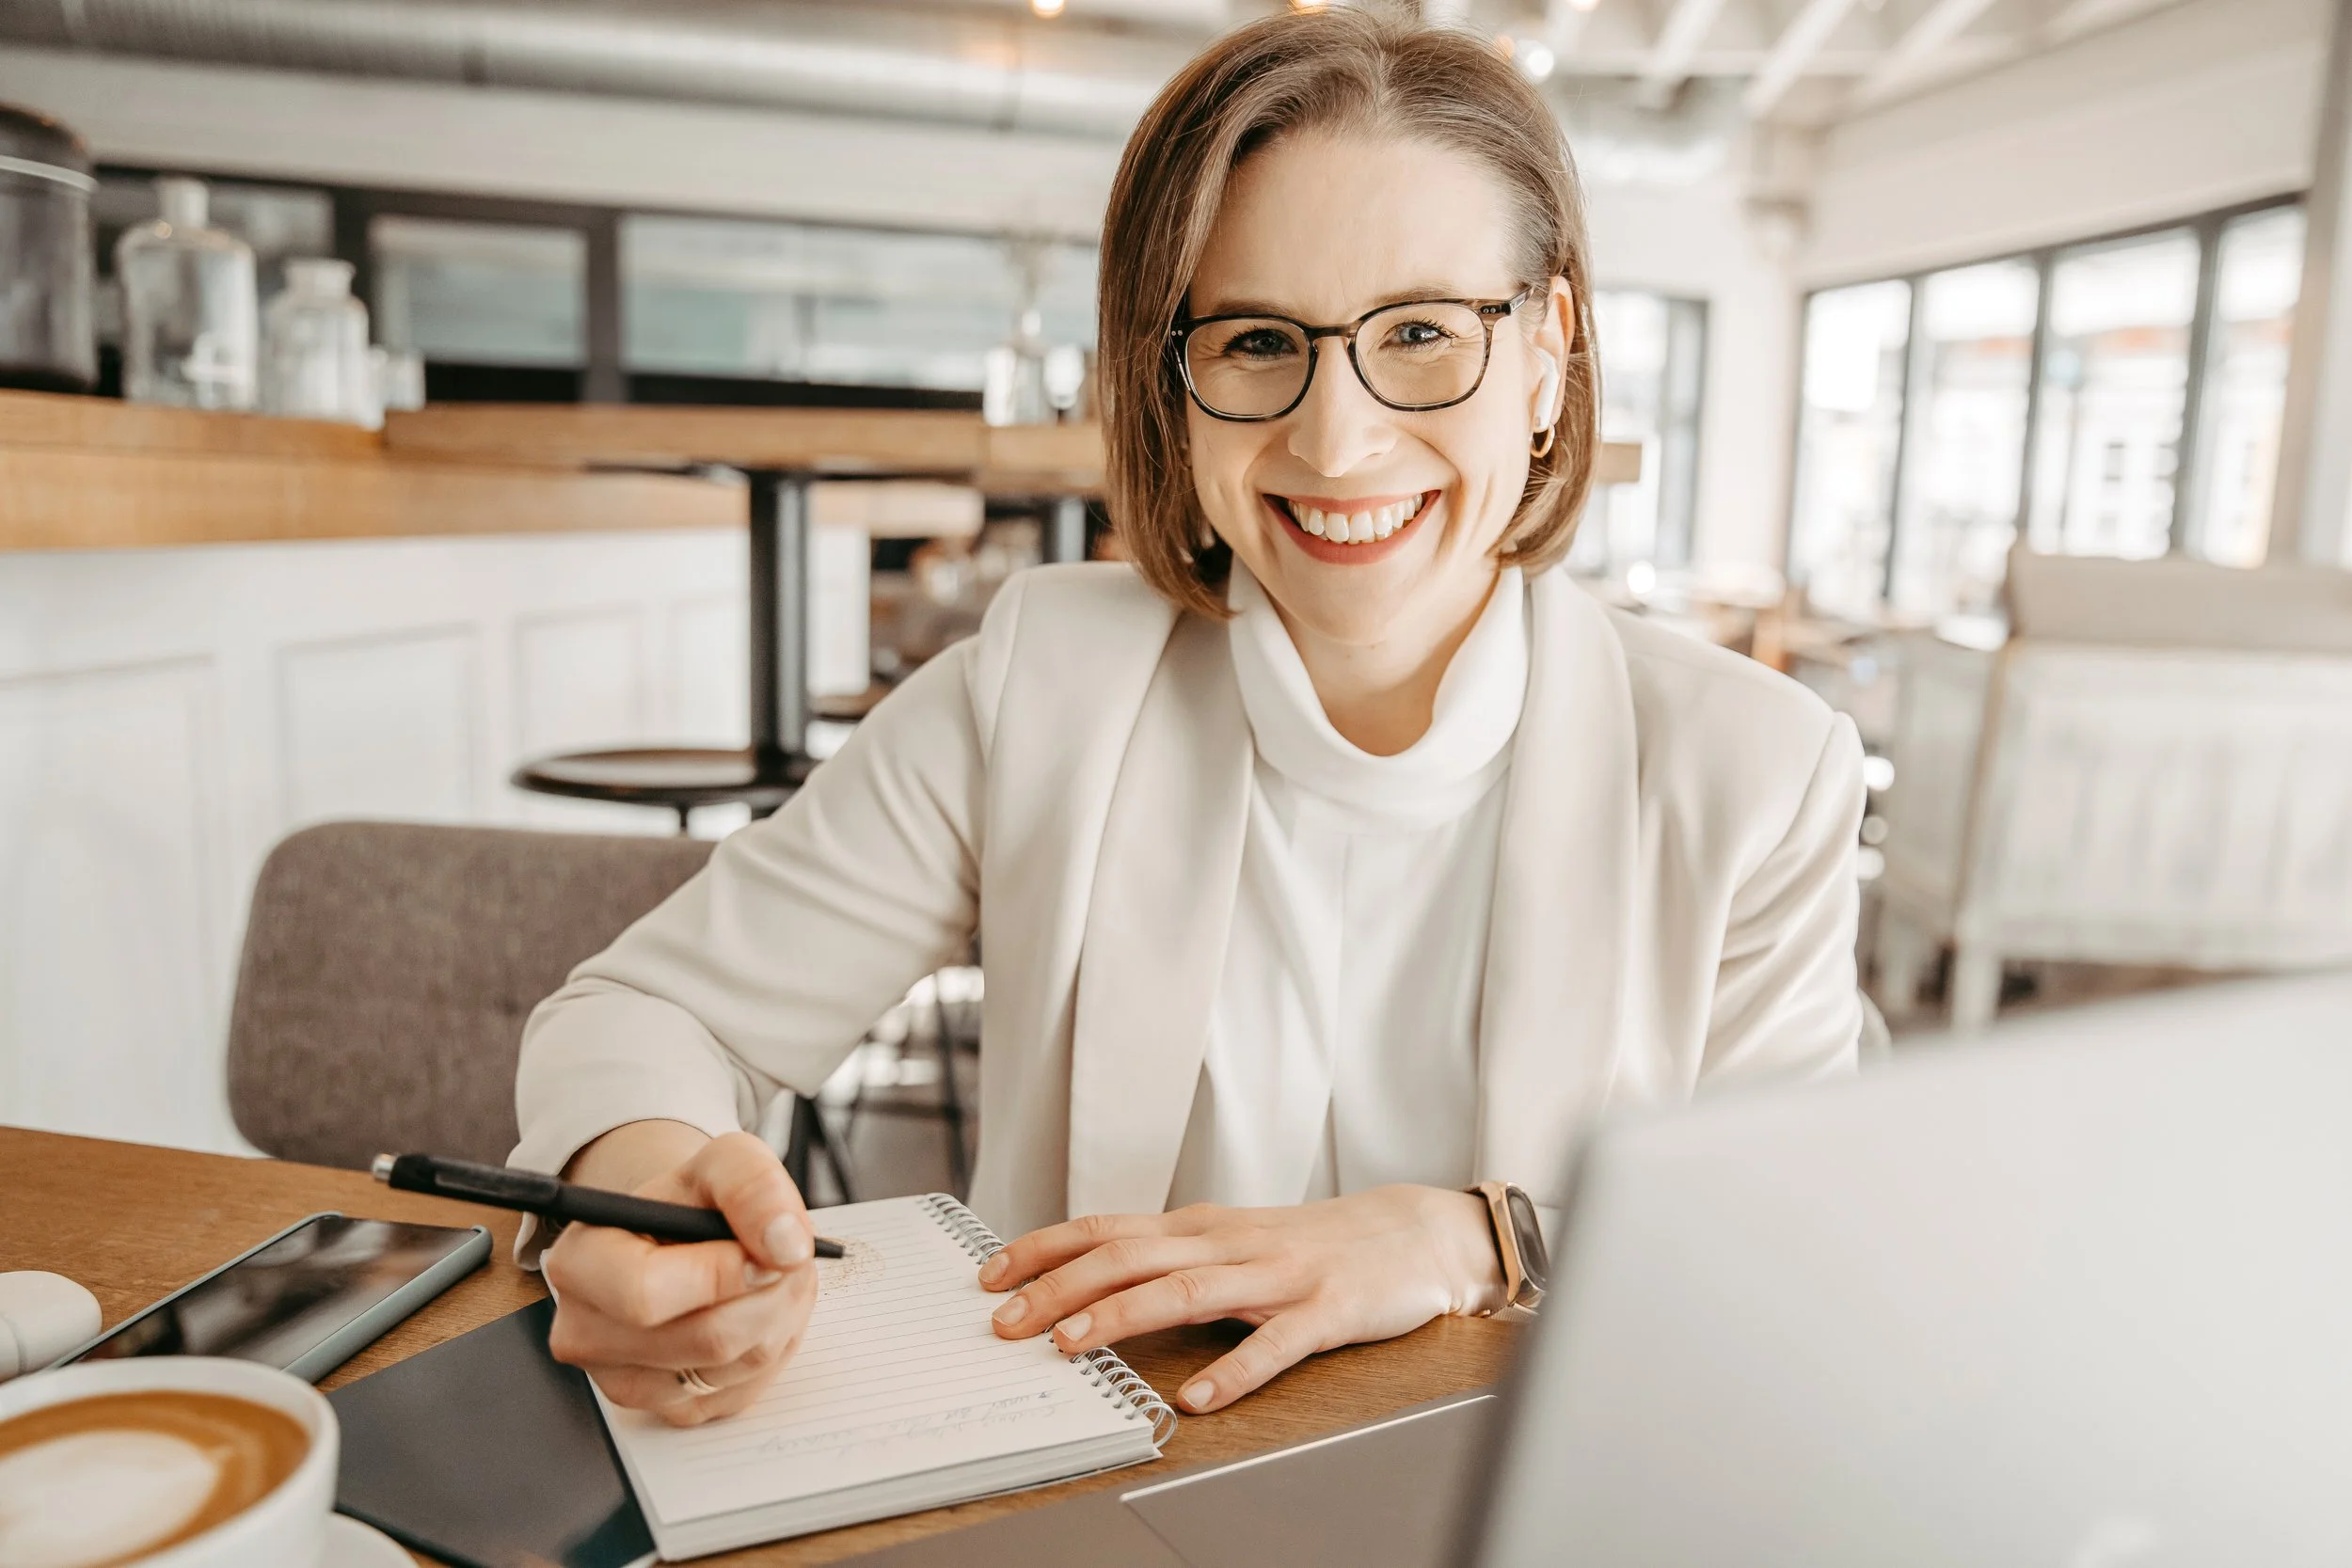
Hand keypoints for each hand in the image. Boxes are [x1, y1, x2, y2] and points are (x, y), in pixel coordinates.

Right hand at [543, 1127, 819, 1426]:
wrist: (680, 1234)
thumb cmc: (691, 1200)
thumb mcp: (724, 1161)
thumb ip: (753, 1185)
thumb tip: (785, 1244)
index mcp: (580, 1263)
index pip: (646, 1294)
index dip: (723, 1274)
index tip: (767, 1249)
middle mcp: (586, 1332)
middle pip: (708, 1339)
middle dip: (771, 1293)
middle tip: (786, 1258)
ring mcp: (625, 1381)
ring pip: (736, 1367)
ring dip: (780, 1317)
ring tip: (771, 1276)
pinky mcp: (668, 1410)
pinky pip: (744, 1390)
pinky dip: (772, 1347)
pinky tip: (758, 1310)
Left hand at [977, 1185, 1505, 1413]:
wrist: (1414, 1233)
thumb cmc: (1314, 1244)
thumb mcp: (1233, 1241)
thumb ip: (1171, 1258)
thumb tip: (1090, 1281)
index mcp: (1202, 1227)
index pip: (1106, 1227)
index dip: (1045, 1248)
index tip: (991, 1274)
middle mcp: (1230, 1243)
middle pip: (1130, 1256)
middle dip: (1060, 1288)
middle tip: (1007, 1323)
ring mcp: (1277, 1275)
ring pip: (1186, 1290)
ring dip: (1122, 1317)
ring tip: (1073, 1346)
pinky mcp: (1325, 1311)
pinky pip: (1274, 1346)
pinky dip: (1233, 1372)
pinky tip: (1198, 1399)